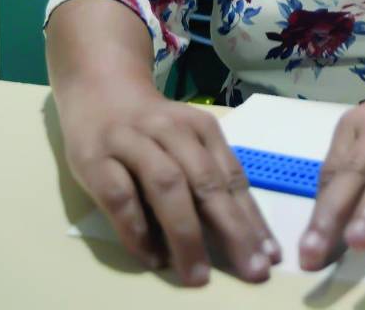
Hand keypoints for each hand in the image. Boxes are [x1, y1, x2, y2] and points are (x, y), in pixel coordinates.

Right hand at [57, 78, 279, 284]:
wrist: (100, 91)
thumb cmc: (152, 129)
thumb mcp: (188, 142)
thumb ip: (209, 178)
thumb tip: (242, 235)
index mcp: (201, 128)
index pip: (232, 177)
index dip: (252, 219)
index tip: (269, 255)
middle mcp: (170, 131)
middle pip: (206, 182)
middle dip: (232, 230)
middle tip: (250, 269)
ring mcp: (131, 142)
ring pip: (166, 185)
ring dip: (186, 233)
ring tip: (198, 274)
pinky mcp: (95, 158)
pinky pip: (120, 197)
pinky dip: (137, 229)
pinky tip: (154, 257)